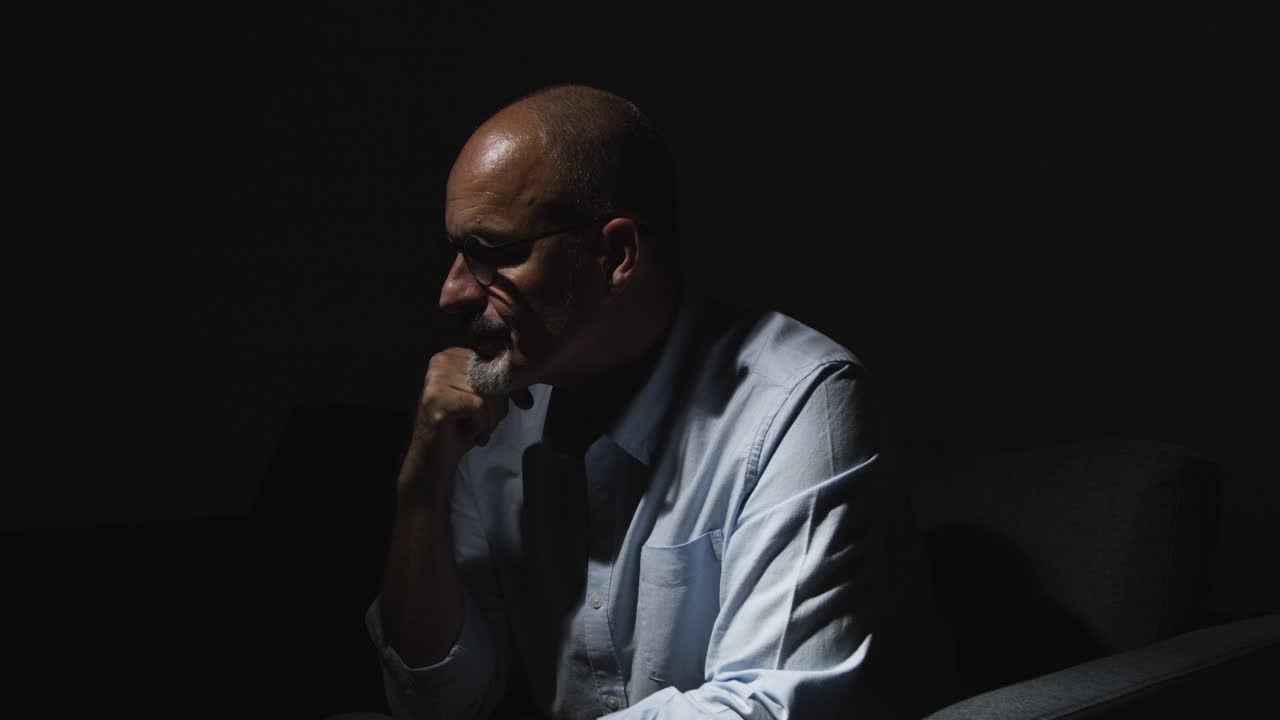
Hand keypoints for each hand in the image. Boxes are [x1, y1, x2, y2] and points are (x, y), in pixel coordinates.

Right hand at [398, 347, 534, 497]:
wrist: (436, 459)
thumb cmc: (464, 427)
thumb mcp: (490, 401)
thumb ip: (506, 385)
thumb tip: (532, 385)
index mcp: (453, 354)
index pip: (497, 362)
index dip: (509, 388)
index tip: (510, 407)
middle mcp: (441, 359)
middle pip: (494, 378)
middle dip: (498, 406)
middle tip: (484, 423)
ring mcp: (436, 378)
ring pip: (488, 393)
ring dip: (490, 418)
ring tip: (476, 429)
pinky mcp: (437, 398)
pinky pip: (479, 406)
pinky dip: (481, 425)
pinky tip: (471, 434)